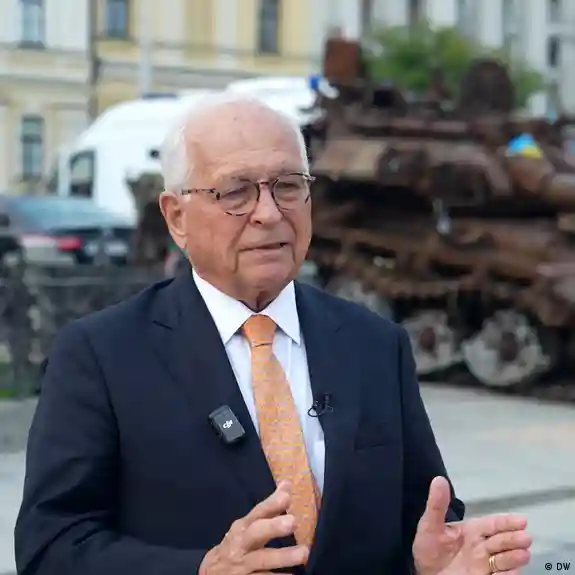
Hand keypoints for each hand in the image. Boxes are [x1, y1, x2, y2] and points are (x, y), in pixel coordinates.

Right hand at [199, 481, 308, 574]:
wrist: (210, 572)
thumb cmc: (237, 544)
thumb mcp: (249, 524)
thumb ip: (269, 507)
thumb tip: (287, 484)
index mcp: (244, 526)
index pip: (258, 512)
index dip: (271, 504)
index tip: (286, 496)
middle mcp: (242, 543)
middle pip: (256, 533)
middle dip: (273, 527)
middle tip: (293, 522)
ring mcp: (242, 564)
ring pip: (262, 560)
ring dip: (282, 556)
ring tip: (304, 553)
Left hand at [413, 477, 531, 574]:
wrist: (426, 574)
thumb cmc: (428, 548)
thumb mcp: (430, 524)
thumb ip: (437, 504)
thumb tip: (439, 480)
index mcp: (472, 531)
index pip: (492, 525)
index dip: (506, 522)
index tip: (521, 521)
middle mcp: (481, 547)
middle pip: (501, 542)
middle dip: (513, 539)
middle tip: (525, 538)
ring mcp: (484, 565)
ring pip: (503, 560)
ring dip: (514, 557)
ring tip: (524, 554)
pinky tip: (512, 572)